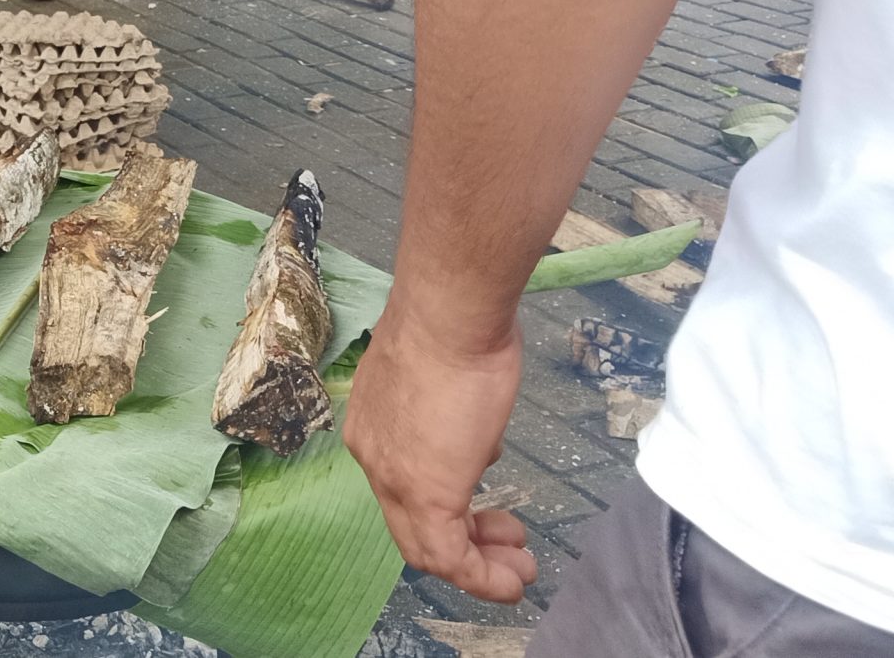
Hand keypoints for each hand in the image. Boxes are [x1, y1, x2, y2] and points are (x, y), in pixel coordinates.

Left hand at [342, 307, 536, 603]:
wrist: (450, 314)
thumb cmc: (456, 330)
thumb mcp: (447, 381)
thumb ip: (452, 421)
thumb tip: (475, 441)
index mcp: (373, 428)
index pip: (401, 489)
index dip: (446, 509)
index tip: (486, 514)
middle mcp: (374, 457)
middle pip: (412, 525)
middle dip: (465, 545)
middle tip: (509, 547)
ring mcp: (393, 477)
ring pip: (428, 546)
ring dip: (479, 566)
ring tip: (520, 568)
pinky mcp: (426, 492)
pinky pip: (449, 556)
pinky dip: (481, 577)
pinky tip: (511, 580)